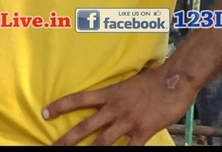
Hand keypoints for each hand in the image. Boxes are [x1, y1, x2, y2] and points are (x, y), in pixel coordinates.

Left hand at [42, 63, 196, 145]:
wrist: (177, 79)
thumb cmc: (158, 78)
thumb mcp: (133, 82)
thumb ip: (122, 93)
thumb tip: (114, 99)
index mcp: (111, 93)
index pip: (80, 99)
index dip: (61, 106)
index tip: (44, 112)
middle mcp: (115, 108)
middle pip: (85, 126)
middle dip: (66, 139)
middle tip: (51, 147)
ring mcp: (128, 121)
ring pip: (101, 142)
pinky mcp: (142, 131)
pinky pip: (129, 149)